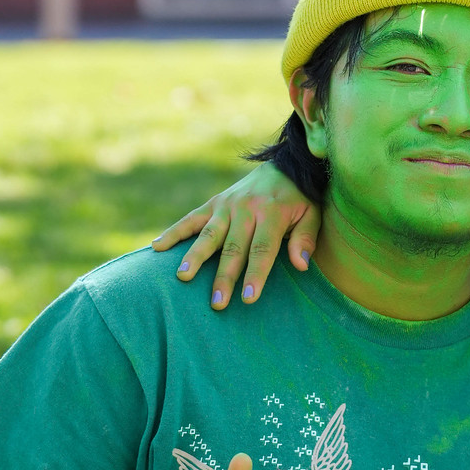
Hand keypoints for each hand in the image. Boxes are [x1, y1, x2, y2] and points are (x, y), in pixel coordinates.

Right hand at [152, 162, 322, 309]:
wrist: (283, 166)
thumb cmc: (300, 199)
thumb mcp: (312, 214)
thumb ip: (306, 238)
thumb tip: (301, 265)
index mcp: (271, 213)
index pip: (262, 249)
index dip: (255, 274)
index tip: (248, 298)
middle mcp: (245, 209)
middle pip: (233, 248)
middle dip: (224, 276)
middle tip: (217, 303)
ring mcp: (226, 206)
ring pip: (208, 234)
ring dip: (195, 256)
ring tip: (183, 276)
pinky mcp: (213, 204)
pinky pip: (190, 219)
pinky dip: (173, 233)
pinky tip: (156, 248)